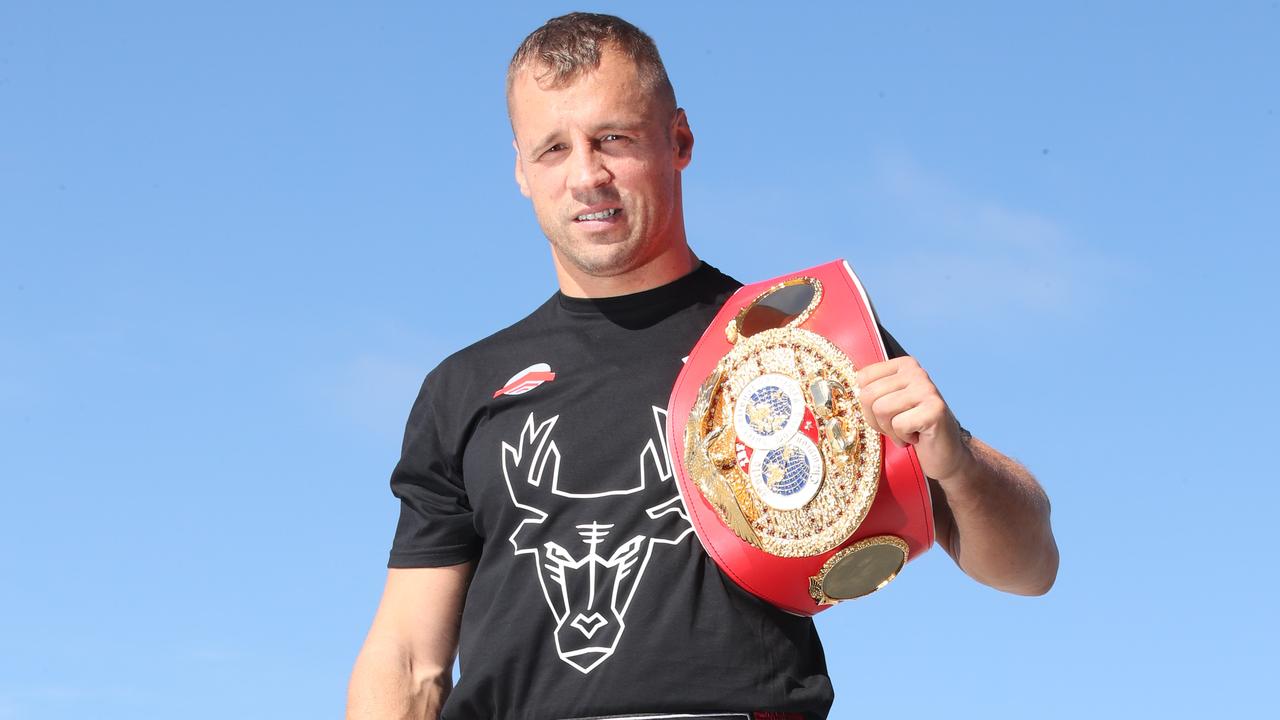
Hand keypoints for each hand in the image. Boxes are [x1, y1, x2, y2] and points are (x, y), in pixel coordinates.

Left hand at [856, 356, 972, 481]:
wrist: (944, 454)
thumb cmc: (911, 429)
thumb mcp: (888, 404)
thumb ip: (870, 391)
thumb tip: (834, 385)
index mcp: (903, 365)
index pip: (862, 379)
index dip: (867, 405)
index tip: (886, 414)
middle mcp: (916, 371)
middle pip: (868, 395)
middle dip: (877, 420)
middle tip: (896, 427)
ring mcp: (927, 388)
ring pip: (882, 409)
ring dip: (891, 430)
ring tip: (907, 431)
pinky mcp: (935, 409)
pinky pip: (899, 424)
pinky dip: (903, 438)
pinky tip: (917, 437)